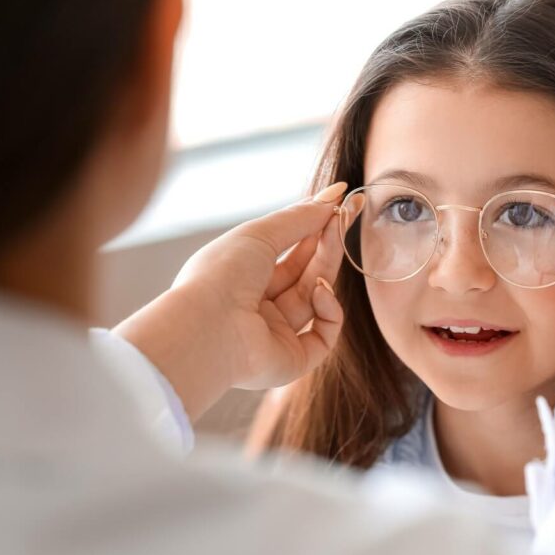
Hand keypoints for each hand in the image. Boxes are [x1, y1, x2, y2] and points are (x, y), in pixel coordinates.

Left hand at [114, 182, 347, 419]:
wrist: (208, 327)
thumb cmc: (222, 275)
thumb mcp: (260, 233)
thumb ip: (300, 216)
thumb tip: (334, 195)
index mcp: (244, 278)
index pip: (289, 253)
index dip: (315, 230)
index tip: (341, 205)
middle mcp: (260, 307)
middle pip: (306, 273)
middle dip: (327, 244)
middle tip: (347, 216)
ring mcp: (277, 334)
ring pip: (317, 299)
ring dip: (329, 268)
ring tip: (335, 239)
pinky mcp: (294, 360)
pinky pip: (325, 333)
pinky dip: (329, 310)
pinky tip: (320, 293)